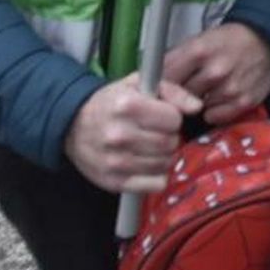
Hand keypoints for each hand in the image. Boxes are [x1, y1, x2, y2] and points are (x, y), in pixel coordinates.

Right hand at [64, 73, 202, 192]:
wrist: (73, 125)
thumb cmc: (113, 102)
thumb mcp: (140, 84)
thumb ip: (173, 92)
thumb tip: (197, 107)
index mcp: (127, 106)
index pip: (173, 119)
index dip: (172, 118)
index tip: (162, 117)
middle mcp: (119, 135)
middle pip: (170, 143)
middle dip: (169, 137)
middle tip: (156, 133)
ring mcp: (114, 160)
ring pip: (164, 164)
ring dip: (163, 156)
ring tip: (149, 147)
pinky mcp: (113, 181)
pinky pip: (155, 184)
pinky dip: (156, 176)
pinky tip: (145, 164)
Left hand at [161, 23, 269, 125]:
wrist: (264, 40)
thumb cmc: (225, 42)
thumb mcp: (197, 42)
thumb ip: (173, 62)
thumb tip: (146, 84)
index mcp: (197, 51)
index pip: (164, 81)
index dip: (158, 89)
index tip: (158, 93)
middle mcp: (215, 70)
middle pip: (179, 98)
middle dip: (178, 98)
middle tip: (183, 93)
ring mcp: (230, 87)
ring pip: (196, 109)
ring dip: (197, 104)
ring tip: (206, 91)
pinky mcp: (244, 101)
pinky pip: (215, 117)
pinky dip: (214, 112)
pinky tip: (219, 99)